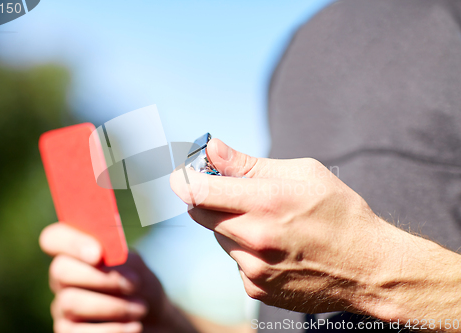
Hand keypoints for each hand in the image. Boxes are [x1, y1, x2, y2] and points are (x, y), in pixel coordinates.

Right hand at [39, 223, 196, 332]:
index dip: (71, 242)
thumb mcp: (137, 266)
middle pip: (60, 271)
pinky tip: (134, 326)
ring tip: (141, 308)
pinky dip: (113, 330)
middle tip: (133, 284)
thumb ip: (121, 256)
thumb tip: (105, 258)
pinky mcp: (66, 332)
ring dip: (113, 307)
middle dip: (100, 277)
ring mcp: (61, 306)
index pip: (53, 238)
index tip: (98, 254)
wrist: (153, 319)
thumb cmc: (140, 285)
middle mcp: (62, 278)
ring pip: (70, 302)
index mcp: (76, 252)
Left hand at [170, 139, 439, 316]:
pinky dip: (244, 248)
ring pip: (218, 236)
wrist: (368, 268)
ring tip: (266, 221)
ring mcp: (253, 268)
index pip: (199, 190)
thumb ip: (249, 163)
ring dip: (228, 224)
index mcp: (266, 202)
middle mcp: (255, 238)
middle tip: (229, 189)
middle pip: (200, 213)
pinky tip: (274, 246)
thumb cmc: (340, 212)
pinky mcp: (255, 288)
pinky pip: (234, 260)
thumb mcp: (303, 173)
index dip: (183, 179)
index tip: (182, 173)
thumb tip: (211, 148)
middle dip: (207, 197)